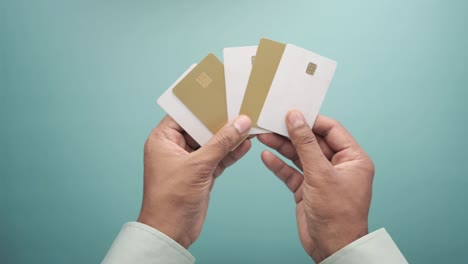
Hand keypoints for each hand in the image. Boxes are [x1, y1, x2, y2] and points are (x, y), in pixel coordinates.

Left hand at [138, 115, 251, 248]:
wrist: (172, 231)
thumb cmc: (171, 199)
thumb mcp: (198, 166)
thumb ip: (221, 143)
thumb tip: (241, 123)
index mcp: (163, 139)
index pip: (184, 114)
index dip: (202, 104)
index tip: (221, 93)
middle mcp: (175, 147)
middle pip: (201, 127)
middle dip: (221, 121)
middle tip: (240, 107)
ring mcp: (189, 161)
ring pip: (212, 143)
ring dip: (230, 137)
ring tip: (249, 124)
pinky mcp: (201, 173)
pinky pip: (218, 157)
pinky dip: (231, 153)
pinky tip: (246, 144)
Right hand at [258, 111, 373, 262]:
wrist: (331, 248)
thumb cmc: (337, 214)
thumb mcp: (320, 173)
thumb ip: (305, 143)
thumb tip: (295, 118)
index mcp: (352, 159)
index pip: (331, 130)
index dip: (311, 120)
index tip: (292, 112)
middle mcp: (338, 166)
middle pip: (312, 142)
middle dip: (292, 133)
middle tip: (272, 122)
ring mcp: (321, 178)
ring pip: (300, 156)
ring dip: (282, 147)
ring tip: (264, 136)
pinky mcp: (307, 190)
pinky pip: (292, 172)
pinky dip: (280, 165)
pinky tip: (267, 156)